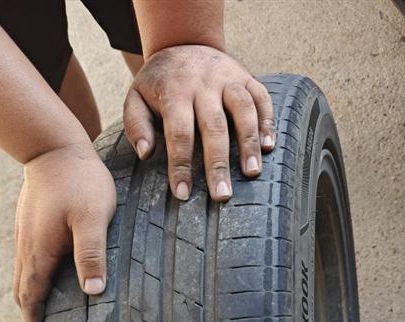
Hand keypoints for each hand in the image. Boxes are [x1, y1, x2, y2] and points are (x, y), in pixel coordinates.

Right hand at [14, 142, 116, 321]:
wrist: (54, 145)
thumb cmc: (80, 181)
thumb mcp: (93, 217)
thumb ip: (92, 253)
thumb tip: (94, 291)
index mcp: (41, 253)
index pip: (32, 299)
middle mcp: (28, 248)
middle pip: (23, 292)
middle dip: (32, 316)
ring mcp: (26, 235)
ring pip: (24, 276)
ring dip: (32, 297)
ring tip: (48, 313)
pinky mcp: (31, 224)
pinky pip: (28, 260)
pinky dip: (35, 278)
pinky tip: (51, 277)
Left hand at [123, 45, 274, 201]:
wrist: (183, 42)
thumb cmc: (159, 82)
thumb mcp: (136, 97)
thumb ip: (136, 125)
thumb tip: (146, 153)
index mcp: (175, 91)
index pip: (179, 133)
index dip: (181, 165)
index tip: (183, 193)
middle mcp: (204, 84)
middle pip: (214, 127)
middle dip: (218, 164)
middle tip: (222, 195)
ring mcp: (228, 78)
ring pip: (243, 110)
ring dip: (249, 143)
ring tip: (251, 173)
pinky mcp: (246, 77)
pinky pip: (262, 98)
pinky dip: (268, 121)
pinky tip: (269, 147)